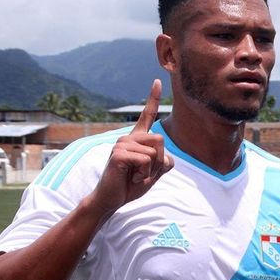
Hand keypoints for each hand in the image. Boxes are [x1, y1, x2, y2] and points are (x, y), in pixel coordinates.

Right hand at [89, 79, 173, 214]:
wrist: (112, 198)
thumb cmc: (131, 185)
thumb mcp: (153, 173)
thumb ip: (163, 163)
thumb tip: (167, 158)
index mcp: (137, 139)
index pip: (147, 116)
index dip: (153, 98)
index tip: (157, 81)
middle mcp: (128, 137)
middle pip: (160, 140)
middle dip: (159, 162)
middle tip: (144, 173)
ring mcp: (121, 144)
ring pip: (154, 152)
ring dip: (151, 169)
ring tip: (136, 176)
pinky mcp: (118, 154)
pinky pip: (145, 160)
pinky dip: (144, 174)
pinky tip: (131, 178)